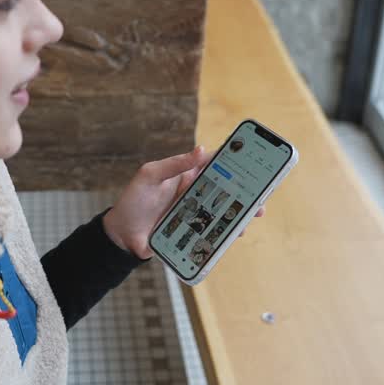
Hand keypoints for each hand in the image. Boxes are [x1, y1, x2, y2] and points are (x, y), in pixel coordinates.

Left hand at [102, 146, 263, 258]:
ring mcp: (195, 213)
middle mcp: (194, 193)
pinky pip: (214, 230)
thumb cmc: (134, 200)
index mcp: (186, 175)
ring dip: (240, 212)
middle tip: (261, 192)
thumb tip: (201, 150)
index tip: (251, 159)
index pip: (214, 164)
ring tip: (253, 213)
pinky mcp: (193, 232)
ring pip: (223, 211)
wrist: (122, 234)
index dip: (232, 160)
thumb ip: (175, 164)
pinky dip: (227, 231)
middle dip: (244, 190)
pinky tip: (235, 233)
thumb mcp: (150, 176)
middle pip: (225, 189)